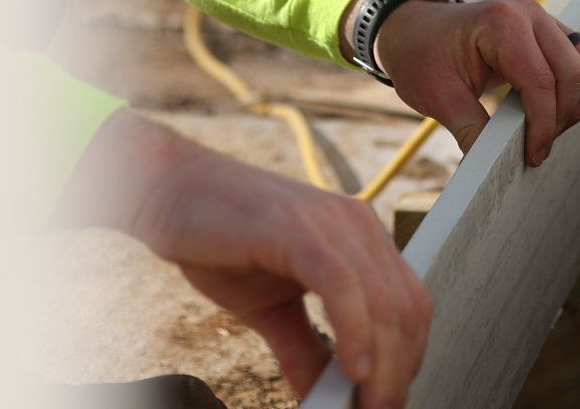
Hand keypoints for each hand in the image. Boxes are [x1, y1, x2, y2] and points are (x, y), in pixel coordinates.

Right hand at [57, 110, 429, 408]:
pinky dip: (354, 331)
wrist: (168, 193)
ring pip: (381, 301)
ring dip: (381, 367)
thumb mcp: (272, 308)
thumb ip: (305, 349)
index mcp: (360, 237)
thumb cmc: (220, 242)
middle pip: (404, 310)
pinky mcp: (295, 228)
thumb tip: (324, 397)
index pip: (411, 304)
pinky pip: (340, 284)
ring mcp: (328, 222)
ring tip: (364, 405)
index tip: (388, 401)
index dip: (409, 360)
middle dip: (397, 375)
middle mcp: (356, 224)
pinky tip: (352, 370)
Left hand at [372, 0, 579, 165]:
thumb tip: (496, 170)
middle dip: (562, 117)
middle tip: (537, 147)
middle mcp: (530, 14)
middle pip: (575, 72)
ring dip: (578, 100)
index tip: (532, 156)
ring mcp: (544, 19)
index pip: (542, 82)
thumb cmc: (420, 57)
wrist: (412, 30)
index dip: (543, 126)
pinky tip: (559, 108)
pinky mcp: (550, 30)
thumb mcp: (438, 98)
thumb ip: (472, 131)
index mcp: (502, 24)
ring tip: (549, 128)